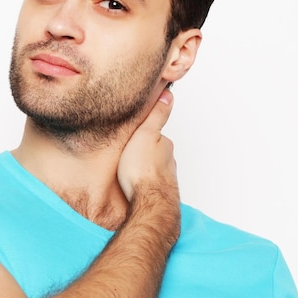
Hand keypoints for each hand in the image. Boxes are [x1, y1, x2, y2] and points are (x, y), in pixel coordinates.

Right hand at [117, 89, 177, 203]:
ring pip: (154, 169)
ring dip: (144, 168)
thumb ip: (157, 115)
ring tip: (129, 169)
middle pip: (156, 152)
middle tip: (130, 152)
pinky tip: (133, 185)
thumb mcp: (145, 134)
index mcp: (165, 145)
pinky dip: (143, 182)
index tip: (136, 133)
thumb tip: (168, 94)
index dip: (143, 133)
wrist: (149, 202)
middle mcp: (169, 161)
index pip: (155, 134)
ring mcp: (165, 178)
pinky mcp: (159, 193)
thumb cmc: (142, 170)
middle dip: (145, 152)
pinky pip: (150, 184)